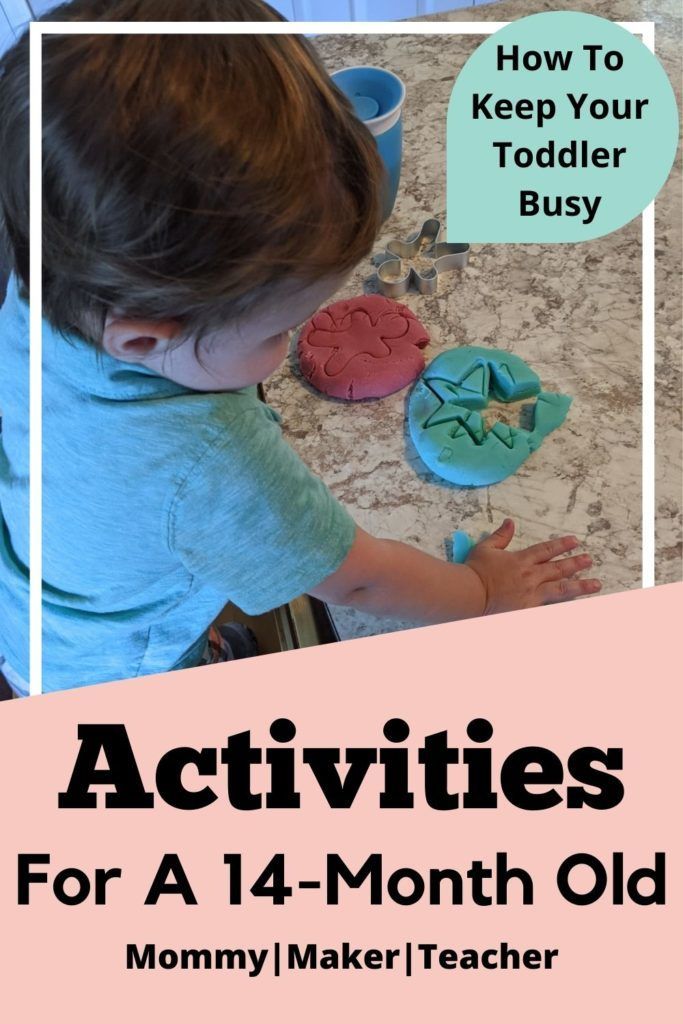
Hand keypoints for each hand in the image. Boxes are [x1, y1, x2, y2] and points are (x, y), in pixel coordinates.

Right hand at [465, 519, 600, 614]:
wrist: (470, 595)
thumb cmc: (475, 571)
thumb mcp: (485, 548)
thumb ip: (500, 536)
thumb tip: (510, 522)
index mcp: (521, 560)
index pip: (546, 550)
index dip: (562, 545)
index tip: (575, 541)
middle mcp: (530, 576)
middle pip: (558, 569)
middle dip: (576, 563)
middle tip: (590, 560)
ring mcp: (531, 595)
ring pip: (561, 589)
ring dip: (580, 586)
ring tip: (595, 584)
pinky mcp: (528, 610)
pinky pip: (550, 608)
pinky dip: (563, 607)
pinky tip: (576, 607)